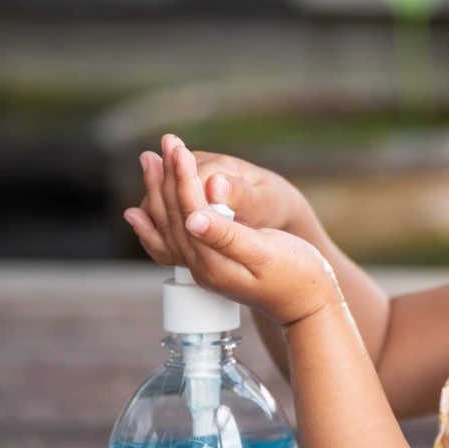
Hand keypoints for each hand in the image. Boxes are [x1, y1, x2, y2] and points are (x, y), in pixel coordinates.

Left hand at [127, 134, 342, 326]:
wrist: (308, 305)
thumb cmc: (298, 275)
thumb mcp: (267, 254)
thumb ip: (228, 237)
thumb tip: (192, 219)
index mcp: (214, 264)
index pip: (190, 213)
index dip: (184, 179)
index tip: (181, 150)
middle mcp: (201, 269)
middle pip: (173, 218)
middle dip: (166, 178)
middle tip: (165, 142)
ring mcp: (202, 269)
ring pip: (170, 225)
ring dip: (159, 191)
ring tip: (151, 160)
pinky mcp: (209, 265)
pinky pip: (173, 240)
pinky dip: (154, 221)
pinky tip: (140, 212)